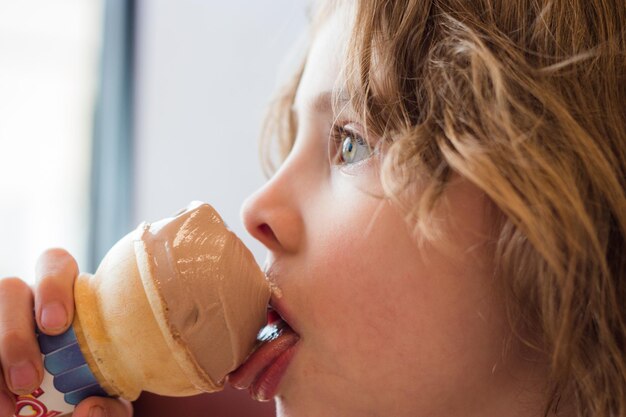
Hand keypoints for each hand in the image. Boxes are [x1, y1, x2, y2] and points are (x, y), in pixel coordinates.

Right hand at [0, 248, 132, 416]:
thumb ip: (111, 406)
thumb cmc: (99, 389)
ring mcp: (4, 321)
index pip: (56, 265)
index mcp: (70, 296)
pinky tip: (2, 408)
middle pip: (9, 291)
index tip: (57, 325)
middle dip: (14, 334)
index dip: (52, 286)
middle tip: (29, 380)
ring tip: (9, 406)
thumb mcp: (112, 398)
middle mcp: (29, 302)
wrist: (76, 405)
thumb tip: (89, 408)